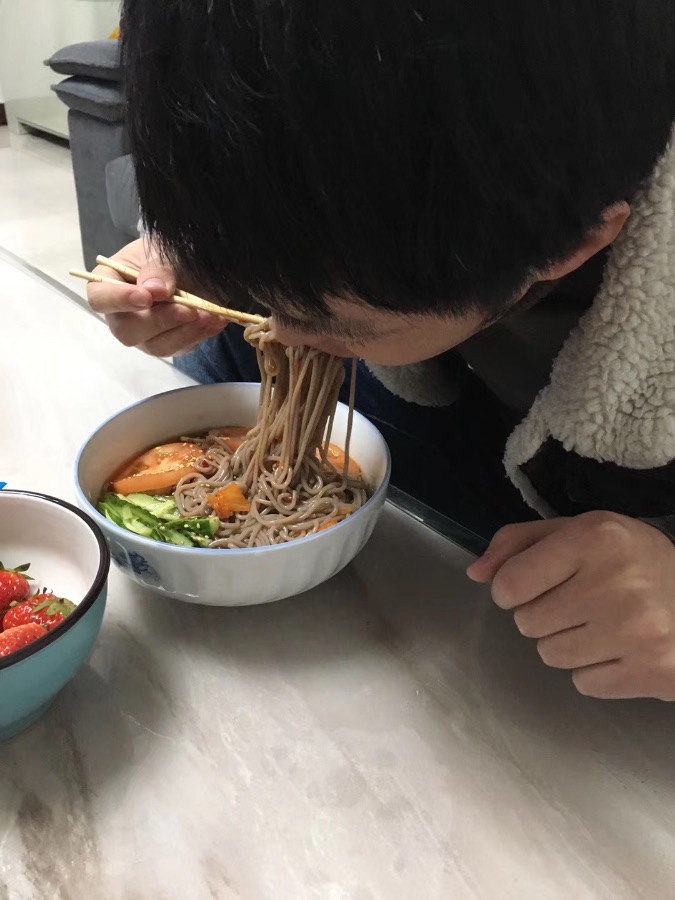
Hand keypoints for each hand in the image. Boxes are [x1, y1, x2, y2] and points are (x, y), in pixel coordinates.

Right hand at [87, 238, 225, 356]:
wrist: (189, 265)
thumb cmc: (165, 253)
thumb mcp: (160, 250)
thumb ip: (156, 267)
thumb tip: (155, 290)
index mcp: (109, 285)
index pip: (101, 299)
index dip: (119, 300)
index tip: (146, 297)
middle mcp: (122, 316)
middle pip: (128, 331)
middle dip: (160, 321)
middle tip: (188, 309)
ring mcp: (145, 335)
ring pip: (157, 346)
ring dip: (185, 332)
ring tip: (209, 315)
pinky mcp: (169, 344)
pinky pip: (181, 348)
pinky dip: (200, 335)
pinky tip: (215, 320)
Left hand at [467, 512, 674, 699]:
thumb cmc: (632, 558)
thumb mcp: (579, 531)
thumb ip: (520, 543)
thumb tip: (476, 574)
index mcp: (595, 538)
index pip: (509, 584)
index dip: (512, 587)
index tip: (534, 583)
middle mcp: (617, 584)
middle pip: (526, 623)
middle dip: (543, 613)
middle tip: (578, 601)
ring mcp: (638, 633)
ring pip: (551, 656)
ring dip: (566, 642)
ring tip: (600, 622)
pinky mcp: (654, 673)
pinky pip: (583, 683)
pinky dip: (594, 669)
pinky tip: (619, 646)